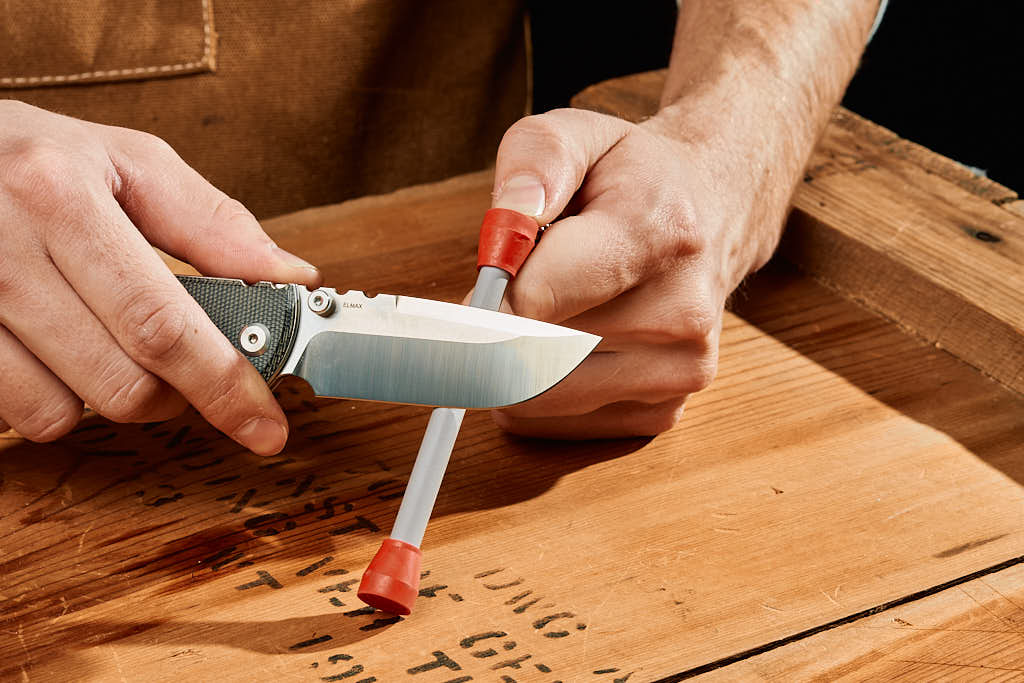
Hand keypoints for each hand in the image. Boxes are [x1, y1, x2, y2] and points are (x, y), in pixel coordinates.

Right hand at [0, 101, 320, 452]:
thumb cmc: (28, 155)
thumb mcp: (126, 161)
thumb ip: (212, 223)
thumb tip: (293, 277)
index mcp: (61, 197)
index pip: (162, 324)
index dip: (224, 386)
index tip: (265, 427)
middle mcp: (2, 250)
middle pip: (121, 384)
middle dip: (172, 395)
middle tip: (180, 364)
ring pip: (60, 413)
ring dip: (101, 395)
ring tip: (99, 338)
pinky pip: (11, 415)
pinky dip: (46, 397)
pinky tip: (50, 349)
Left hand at [480, 108, 779, 437]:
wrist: (714, 215)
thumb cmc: (631, 179)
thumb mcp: (580, 134)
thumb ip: (534, 163)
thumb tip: (504, 231)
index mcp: (657, 233)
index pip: (539, 301)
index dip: (487, 300)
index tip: (475, 291)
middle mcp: (681, 313)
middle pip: (530, 358)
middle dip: (496, 330)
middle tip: (506, 297)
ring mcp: (678, 371)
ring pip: (533, 400)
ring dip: (515, 362)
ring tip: (552, 311)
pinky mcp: (663, 412)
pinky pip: (552, 424)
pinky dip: (537, 391)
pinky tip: (569, 344)